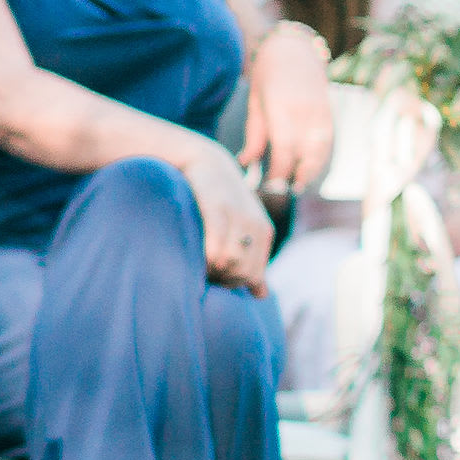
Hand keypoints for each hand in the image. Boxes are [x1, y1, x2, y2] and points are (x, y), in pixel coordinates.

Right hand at [180, 146, 275, 291]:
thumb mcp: (242, 230)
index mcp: (263, 233)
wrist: (208, 163)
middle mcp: (256, 226)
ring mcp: (239, 217)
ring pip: (231, 262)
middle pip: (241, 272)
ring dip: (211, 270)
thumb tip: (262, 296)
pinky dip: (208, 256)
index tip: (213, 277)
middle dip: (220, 279)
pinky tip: (196, 255)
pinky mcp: (218, 207)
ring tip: (197, 262)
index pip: (253, 276)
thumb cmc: (222, 203)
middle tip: (202, 270)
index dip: (231, 284)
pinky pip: (217, 244)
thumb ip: (252, 261)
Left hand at [238, 22, 333, 195]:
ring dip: (313, 168)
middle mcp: (305, 112)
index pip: (284, 149)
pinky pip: (328, 140)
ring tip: (301, 182)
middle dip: (297, 174)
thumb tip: (246, 164)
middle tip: (287, 190)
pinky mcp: (330, 113)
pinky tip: (311, 165)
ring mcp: (321, 112)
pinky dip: (321, 155)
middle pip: (306, 153)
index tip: (271, 185)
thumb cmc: (268, 77)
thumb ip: (254, 135)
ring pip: (322, 149)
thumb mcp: (255, 104)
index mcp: (283, 109)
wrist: (294, 50)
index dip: (279, 171)